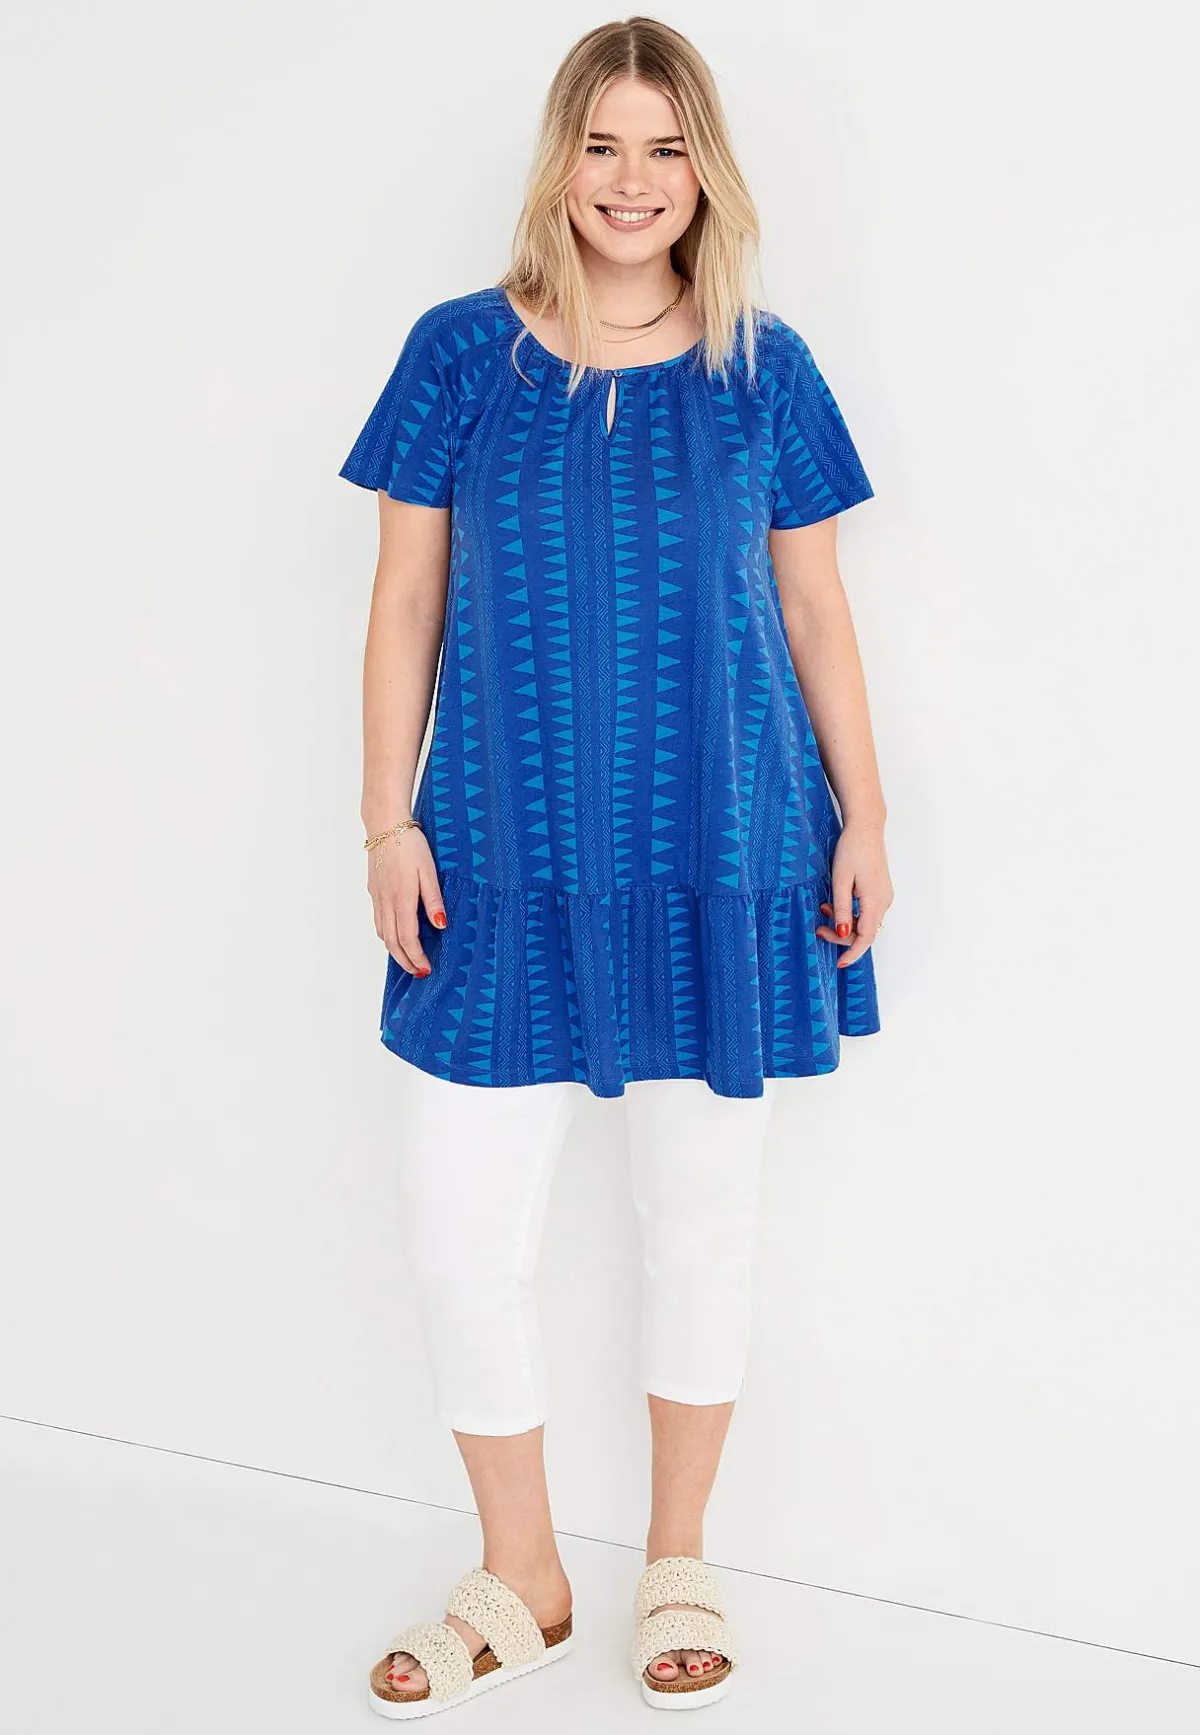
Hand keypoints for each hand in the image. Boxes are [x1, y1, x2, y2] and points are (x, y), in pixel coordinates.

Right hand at [367, 823, 446, 975]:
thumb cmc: (410, 844)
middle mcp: (385, 901)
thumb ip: (434, 900)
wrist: (385, 825)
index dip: (416, 957)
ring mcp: (377, 897)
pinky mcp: (374, 890)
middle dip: (405, 960)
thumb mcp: (429, 870)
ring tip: (409, 959)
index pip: (407, 938)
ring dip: (394, 950)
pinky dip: (386, 935)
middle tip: (418, 972)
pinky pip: (378, 920)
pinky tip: (395, 935)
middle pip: (391, 941)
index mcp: (401, 899)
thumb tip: (440, 926)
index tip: (426, 969)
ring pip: (382, 932)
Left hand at [815, 822, 892, 969]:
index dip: (852, 953)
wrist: (866, 828)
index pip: (866, 938)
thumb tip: (844, 933)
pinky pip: (866, 910)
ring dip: (845, 922)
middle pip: (864, 932)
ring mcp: (884, 896)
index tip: (839, 963)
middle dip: (841, 935)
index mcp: (875, 900)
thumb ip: (842, 908)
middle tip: (819, 928)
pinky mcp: (880, 890)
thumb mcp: (841, 880)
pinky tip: (835, 902)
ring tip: (824, 909)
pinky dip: (850, 912)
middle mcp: (884, 901)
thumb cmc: (852, 849)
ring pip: (865, 921)